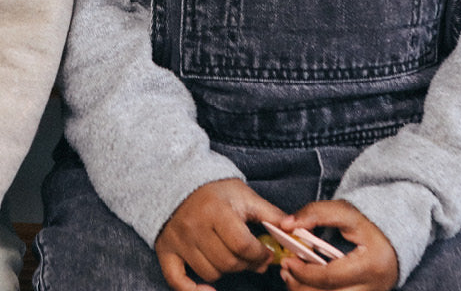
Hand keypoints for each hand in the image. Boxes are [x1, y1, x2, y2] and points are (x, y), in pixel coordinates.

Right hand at [155, 179, 287, 290]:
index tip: (266, 253)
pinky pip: (177, 281)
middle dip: (245, 263)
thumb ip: (270, 214)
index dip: (260, 255)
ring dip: (224, 270)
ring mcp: (179, 240)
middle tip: (250, 255)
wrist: (179, 181)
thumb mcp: (244, 195)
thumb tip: (295, 232)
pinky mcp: (165, 249)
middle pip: (228, 263)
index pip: (243, 246)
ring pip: (210, 273)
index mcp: (216, 211)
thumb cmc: (215, 190)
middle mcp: (194, 226)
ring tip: (228, 255)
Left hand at [278, 200, 397, 290]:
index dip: (305, 272)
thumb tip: (287, 224)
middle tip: (286, 272)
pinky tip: (307, 283)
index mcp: (370, 265)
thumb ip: (315, 213)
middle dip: (303, 288)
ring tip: (292, 277)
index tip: (287, 261)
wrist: (393, 236)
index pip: (331, 277)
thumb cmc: (368, 223)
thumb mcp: (344, 211)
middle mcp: (373, 288)